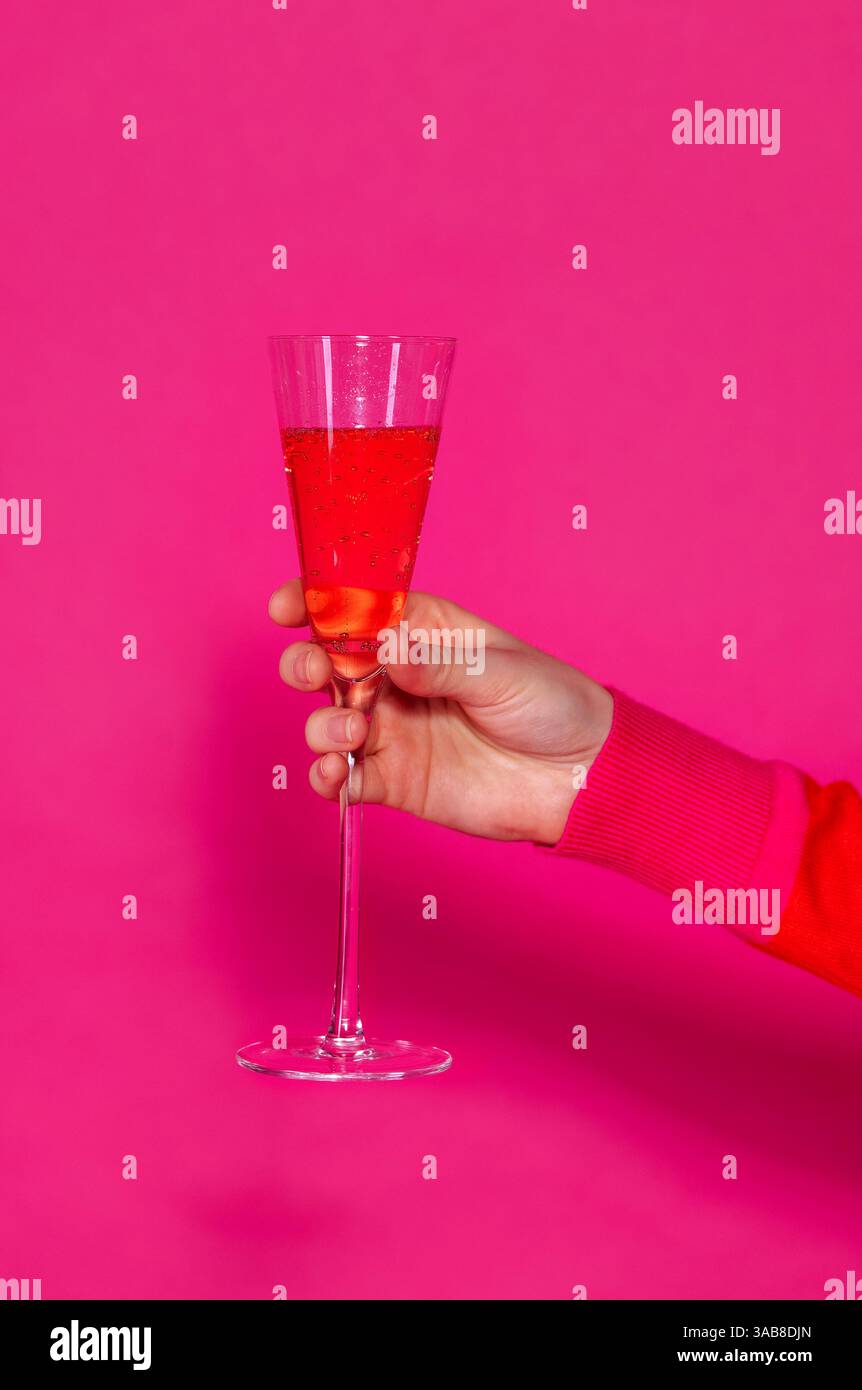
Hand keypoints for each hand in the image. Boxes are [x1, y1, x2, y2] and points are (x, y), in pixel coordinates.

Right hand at [270, 580, 613, 845]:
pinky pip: (343, 776)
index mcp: (425, 632)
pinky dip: (327, 776)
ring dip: (321, 724)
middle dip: (307, 663)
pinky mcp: (395, 778)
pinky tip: (336, 774)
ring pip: (327, 719)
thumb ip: (440, 664)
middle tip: (316, 673)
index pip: (359, 608)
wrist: (583, 778)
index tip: (286, 607)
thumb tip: (385, 651)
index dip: (317, 603)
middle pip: (329, 662)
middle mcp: (399, 677)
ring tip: (353, 733)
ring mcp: (393, 729)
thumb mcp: (502, 672)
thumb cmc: (553, 705)